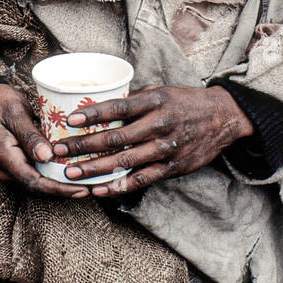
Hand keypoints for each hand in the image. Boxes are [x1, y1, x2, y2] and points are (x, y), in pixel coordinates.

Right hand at [0, 82, 90, 198]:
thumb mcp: (15, 112)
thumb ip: (30, 135)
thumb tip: (48, 157)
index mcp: (3, 156)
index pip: (34, 182)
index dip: (59, 189)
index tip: (82, 189)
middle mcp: (4, 169)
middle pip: (37, 188)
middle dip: (64, 190)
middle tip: (91, 187)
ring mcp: (7, 169)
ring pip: (36, 183)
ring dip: (59, 185)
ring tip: (85, 182)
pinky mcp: (12, 164)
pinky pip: (33, 174)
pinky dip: (51, 176)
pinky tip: (69, 171)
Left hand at [52, 85, 253, 197]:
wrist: (223, 117)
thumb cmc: (186, 102)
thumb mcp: (162, 92)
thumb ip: (134, 101)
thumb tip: (101, 105)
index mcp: (154, 102)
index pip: (118, 107)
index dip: (93, 114)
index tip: (70, 120)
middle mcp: (159, 125)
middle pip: (115, 137)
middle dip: (83, 145)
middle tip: (59, 151)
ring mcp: (166, 148)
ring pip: (124, 161)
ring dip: (94, 169)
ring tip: (71, 173)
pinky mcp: (172, 167)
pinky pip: (141, 180)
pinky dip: (119, 186)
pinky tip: (99, 190)